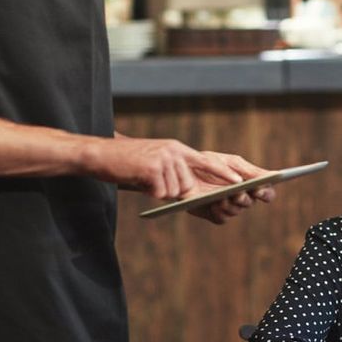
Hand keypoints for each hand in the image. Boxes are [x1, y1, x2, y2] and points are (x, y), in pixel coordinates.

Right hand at [85, 137, 249, 198]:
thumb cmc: (128, 163)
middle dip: (171, 191)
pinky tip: (138, 179)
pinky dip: (149, 192)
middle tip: (152, 180)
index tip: (239, 181)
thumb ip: (174, 172)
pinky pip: (159, 193)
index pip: (207, 161)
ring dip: (158, 191)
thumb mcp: (156, 162)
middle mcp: (174, 151)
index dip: (223, 172)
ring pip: (173, 192)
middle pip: (187, 186)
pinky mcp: (152, 168)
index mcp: (177, 148)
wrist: (101, 155)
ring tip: (143, 177)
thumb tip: (188, 193)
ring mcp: (164, 159)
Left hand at [184, 153, 275, 223]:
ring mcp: (228, 206)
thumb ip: (249, 170)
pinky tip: (214, 204)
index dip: (266, 193)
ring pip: (237, 211)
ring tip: (221, 197)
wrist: (183, 170)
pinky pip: (223, 218)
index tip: (259, 189)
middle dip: (244, 199)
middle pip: (251, 203)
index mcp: (249, 182)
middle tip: (238, 194)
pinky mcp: (215, 214)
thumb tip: (269, 176)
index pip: (267, 192)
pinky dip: (219, 211)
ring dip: (230, 204)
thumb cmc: (209, 163)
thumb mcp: (230, 162)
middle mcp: (241, 196)